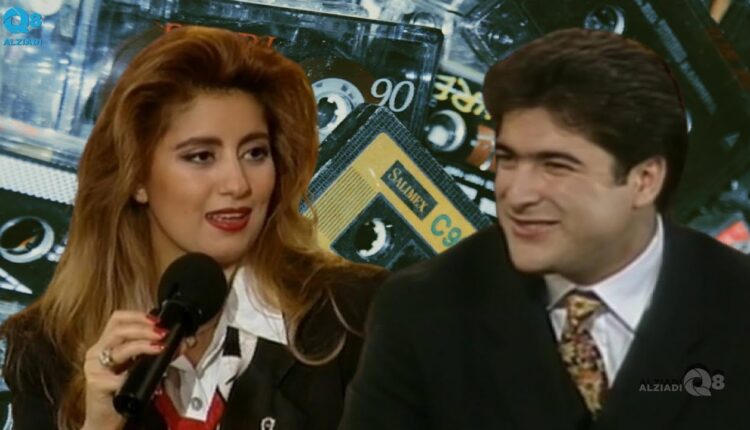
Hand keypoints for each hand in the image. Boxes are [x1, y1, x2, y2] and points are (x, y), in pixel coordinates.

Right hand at [82, 311, 165, 429]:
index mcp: (105, 344)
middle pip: (118, 330)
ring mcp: (93, 368)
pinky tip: (145, 378)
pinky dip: (133, 375)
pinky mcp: (96, 384)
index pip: (117, 319)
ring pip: (118, 350)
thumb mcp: (140, 367)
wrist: (105, 419)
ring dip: (141, 346)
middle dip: (143, 329)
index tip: (157, 320)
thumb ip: (155, 352)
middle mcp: (96, 352)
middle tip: (162, 333)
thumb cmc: (122, 390)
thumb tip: (183, 342)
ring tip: (158, 348)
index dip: (137, 316)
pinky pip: (117, 377)